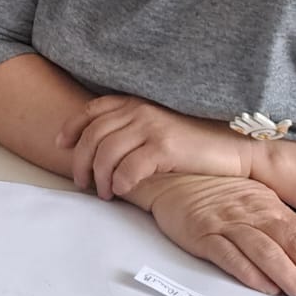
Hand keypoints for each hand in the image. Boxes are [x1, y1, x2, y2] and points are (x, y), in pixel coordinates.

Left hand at [57, 95, 255, 198]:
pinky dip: (120, 181)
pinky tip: (121, 191)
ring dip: (99, 177)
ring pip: (107, 153)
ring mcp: (152, 127)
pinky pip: (130, 167)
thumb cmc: (194, 141)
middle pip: (93, 135)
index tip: (61, 145)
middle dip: (81, 161)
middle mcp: (139, 111)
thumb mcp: (158, 125)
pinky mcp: (165, 147)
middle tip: (81, 182)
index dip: (72, 127)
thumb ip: (132, 127)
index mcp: (134, 102)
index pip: (92, 110)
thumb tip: (100, 147)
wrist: (234, 146)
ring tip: (104, 193)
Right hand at [142, 174, 295, 295]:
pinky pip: (227, 253)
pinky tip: (265, 287)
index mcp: (274, 207)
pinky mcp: (202, 232)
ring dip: (293, 277)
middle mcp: (256, 213)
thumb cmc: (218, 195)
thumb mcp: (259, 206)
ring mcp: (229, 222)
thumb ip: (288, 231)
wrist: (172, 178)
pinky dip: (248, 271)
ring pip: (266, 250)